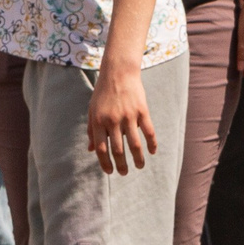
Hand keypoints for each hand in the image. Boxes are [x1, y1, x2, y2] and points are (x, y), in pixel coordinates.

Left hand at [87, 61, 158, 175]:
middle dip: (122, 165)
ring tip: (139, 166)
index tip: (110, 172)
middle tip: (124, 173)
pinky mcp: (142, 110)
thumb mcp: (92, 110)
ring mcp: (128, 116)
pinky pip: (148, 132)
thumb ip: (91, 130)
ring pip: (135, 145)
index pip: (101, 149)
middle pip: (118, 150)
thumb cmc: (103, 93)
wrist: (118, 72)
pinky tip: (152, 152)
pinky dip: (151, 144)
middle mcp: (112, 120)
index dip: (105, 163)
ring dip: (138, 159)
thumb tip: (91, 150)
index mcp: (98, 122)